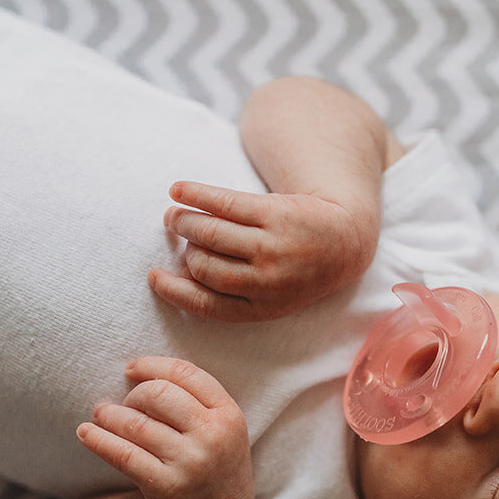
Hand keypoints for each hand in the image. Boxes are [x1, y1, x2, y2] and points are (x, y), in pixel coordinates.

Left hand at [76, 357, 253, 498]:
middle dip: (133, 395)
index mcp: (228, 414)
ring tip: (99, 414)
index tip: (130, 369)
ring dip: (109, 415)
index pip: (185, 374)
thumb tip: (136, 370)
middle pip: (158, 394)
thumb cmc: (213, 460)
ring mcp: (191, 463)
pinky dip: (98, 440)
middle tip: (124, 404)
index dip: (152, 366)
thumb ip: (194, 398)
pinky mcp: (167, 486)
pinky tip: (84, 433)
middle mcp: (213, 436)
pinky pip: (124, 455)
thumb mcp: (221, 426)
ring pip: (136, 424)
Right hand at [149, 180, 378, 320]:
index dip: (174, 291)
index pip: (206, 304)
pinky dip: (195, 194)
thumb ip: (231, 293)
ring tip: (175, 215)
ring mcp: (274, 246)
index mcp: (264, 307)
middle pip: (205, 266)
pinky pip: (224, 203)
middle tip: (181, 236)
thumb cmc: (296, 270)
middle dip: (186, 251)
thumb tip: (177, 279)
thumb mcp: (271, 296)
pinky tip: (178, 190)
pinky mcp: (277, 212)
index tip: (154, 276)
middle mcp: (269, 280)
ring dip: (184, 221)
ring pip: (211, 233)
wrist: (344, 241)